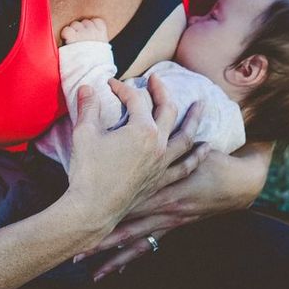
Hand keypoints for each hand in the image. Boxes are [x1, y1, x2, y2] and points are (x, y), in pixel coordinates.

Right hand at [61, 74, 197, 248]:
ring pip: (185, 137)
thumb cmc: (88, 171)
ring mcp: (163, 165)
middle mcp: (158, 145)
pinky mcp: (162, 181)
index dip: (122, 88)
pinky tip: (204, 148)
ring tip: (200, 106)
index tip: (110, 85)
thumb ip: (88, 107)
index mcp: (141, 130)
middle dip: (161, 91)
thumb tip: (87, 86)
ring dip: (193, 119)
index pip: (136, 99)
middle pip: (167, 110)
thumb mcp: (84, 133)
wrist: (94, 208)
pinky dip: (197, 156)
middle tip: (156, 80)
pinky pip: (186, 166)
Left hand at [86, 137, 271, 278]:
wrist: (240, 183)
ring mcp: (168, 222)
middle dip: (100, 240)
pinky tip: (114, 272)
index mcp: (163, 187)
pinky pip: (147, 245)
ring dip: (111, 256)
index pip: (126, 199)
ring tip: (88, 269)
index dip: (103, 208)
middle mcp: (163, 209)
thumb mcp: (187, 144)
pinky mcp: (172, 227)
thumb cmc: (212, 160)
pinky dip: (130, 258)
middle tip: (74, 251)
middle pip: (125, 227)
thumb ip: (161, 135)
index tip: (80, 217)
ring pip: (134, 242)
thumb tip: (134, 115)